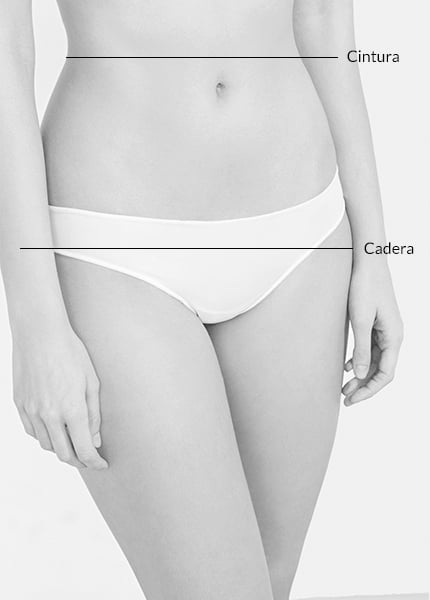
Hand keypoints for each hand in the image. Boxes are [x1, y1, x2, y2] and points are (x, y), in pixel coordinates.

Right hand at [12, 319, 107, 469]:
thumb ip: (94, 414)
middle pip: (64, 454)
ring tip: (73, 443)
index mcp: (72, 410)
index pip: (84, 450)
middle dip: (80, 461)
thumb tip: (95, 440)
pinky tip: (55, 430)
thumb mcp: (91, 382)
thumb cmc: (70, 352)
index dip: (95, 463)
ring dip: (62, 450)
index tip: (102, 465)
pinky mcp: (20, 404)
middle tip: (90, 458)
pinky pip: (32, 431)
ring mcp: (32, 411)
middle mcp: (50, 415)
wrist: (40, 334)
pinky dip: (45, 437)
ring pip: (47, 445)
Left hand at [342, 261, 402, 405]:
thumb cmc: (365, 286)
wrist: (367, 262)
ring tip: (344, 386)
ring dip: (361, 375)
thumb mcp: (360, 320)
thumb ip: (362, 349)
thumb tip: (361, 374)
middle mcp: (393, 336)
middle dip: (364, 386)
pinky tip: (348, 366)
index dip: (369, 390)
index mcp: (394, 337)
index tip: (352, 399)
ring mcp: (386, 330)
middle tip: (345, 397)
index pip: (385, 374)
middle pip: (381, 370)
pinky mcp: (377, 324)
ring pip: (376, 361)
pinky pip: (371, 349)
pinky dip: (360, 360)